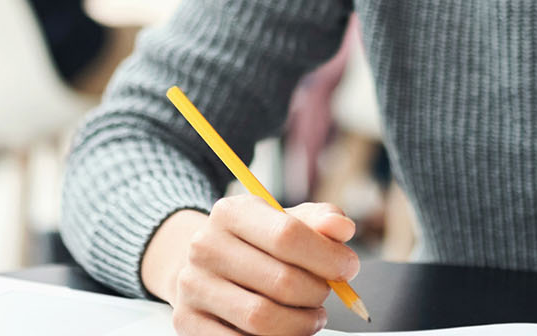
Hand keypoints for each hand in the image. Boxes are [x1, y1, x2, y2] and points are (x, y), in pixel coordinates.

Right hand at [142, 198, 360, 335]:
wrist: (204, 267)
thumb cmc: (255, 244)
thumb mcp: (283, 221)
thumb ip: (318, 221)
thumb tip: (343, 228)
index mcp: (231, 212)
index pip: (288, 235)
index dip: (328, 257)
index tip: (349, 268)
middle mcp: (205, 246)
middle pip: (281, 281)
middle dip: (317, 294)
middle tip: (325, 294)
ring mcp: (192, 286)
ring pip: (262, 319)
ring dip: (300, 324)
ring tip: (310, 316)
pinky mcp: (188, 322)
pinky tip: (284, 329)